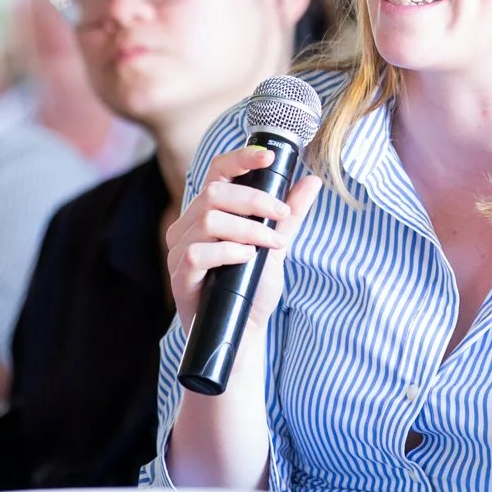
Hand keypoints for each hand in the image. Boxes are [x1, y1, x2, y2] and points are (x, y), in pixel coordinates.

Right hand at [165, 147, 322, 338]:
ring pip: (209, 220)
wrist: (243, 335)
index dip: (239, 159)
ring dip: (248, 229)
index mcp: (208, 213)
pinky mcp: (179, 277)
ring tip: (270, 244)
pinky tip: (246, 258)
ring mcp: (179, 251)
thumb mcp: (277, 246)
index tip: (269, 156)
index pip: (216, 173)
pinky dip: (228, 251)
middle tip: (281, 215)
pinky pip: (197, 253)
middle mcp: (188, 227)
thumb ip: (290, 215)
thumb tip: (312, 181)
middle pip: (214, 193)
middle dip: (254, 200)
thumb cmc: (252, 289)